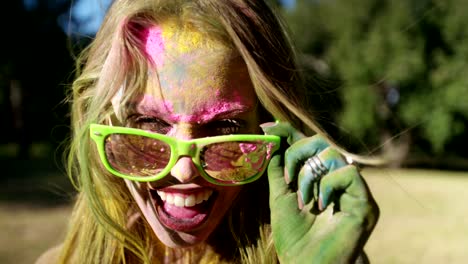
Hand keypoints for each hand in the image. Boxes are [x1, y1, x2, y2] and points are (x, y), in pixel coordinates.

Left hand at [261, 122, 378, 263]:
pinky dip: (328, 184)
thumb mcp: (279, 197)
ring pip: (332, 154)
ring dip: (309, 176)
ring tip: (304, 200)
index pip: (305, 144)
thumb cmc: (294, 236)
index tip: (267, 127)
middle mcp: (335, 178)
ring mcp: (351, 189)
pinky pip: (348, 172)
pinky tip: (321, 204)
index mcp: (315, 176)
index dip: (288, 132)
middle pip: (319, 141)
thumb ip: (277, 169)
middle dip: (297, 154)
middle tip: (288, 179)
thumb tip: (271, 138)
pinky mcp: (364, 201)